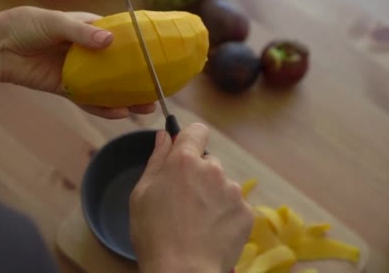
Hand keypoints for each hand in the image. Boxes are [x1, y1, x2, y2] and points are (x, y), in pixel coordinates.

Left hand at [0, 6, 155, 118]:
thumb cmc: (26, 25)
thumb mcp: (55, 23)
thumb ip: (81, 33)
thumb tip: (109, 41)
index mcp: (91, 30)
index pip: (122, 39)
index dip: (141, 49)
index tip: (161, 59)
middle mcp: (89, 52)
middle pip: (120, 68)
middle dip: (139, 80)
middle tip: (159, 92)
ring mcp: (79, 72)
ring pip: (108, 88)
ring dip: (126, 98)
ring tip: (146, 108)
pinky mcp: (66, 89)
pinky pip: (89, 100)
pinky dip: (103, 108)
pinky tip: (119, 113)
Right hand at [129, 123, 253, 272]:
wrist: (182, 271)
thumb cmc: (154, 234)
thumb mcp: (142, 193)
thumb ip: (156, 159)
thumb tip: (164, 135)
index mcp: (185, 161)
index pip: (196, 131)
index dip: (190, 139)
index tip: (183, 151)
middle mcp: (213, 170)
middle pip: (207, 162)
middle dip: (197, 175)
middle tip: (183, 202)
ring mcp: (232, 191)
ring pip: (221, 185)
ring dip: (212, 196)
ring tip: (196, 222)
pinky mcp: (246, 212)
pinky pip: (234, 206)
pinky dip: (224, 215)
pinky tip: (210, 232)